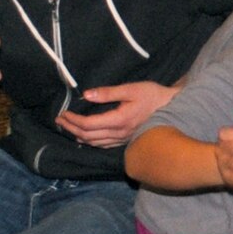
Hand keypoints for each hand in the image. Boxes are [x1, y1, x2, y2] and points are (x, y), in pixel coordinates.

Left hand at [57, 81, 179, 147]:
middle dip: (71, 128)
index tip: (63, 113)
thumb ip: (108, 92)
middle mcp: (119, 133)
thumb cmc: (153, 96)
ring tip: (68, 127)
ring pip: (94, 143)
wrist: (173, 108)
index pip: (88, 125)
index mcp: (119, 120)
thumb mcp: (131, 89)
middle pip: (88, 136)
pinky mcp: (126, 140)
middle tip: (60, 120)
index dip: (73, 120)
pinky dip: (90, 141)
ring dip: (78, 136)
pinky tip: (85, 137)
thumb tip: (87, 94)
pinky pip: (103, 145)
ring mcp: (123, 139)